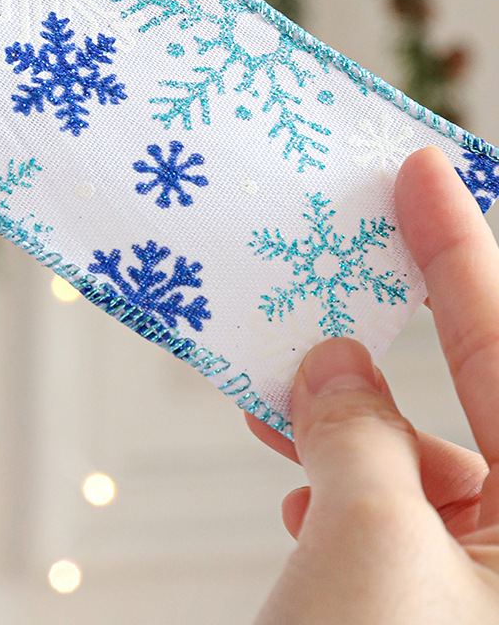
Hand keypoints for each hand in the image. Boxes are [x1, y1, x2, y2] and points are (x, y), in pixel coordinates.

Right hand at [247, 145, 498, 622]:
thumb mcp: (369, 540)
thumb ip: (357, 433)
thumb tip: (335, 368)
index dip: (461, 248)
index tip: (422, 168)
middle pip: (467, 410)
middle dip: (376, 360)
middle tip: (311, 301)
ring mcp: (488, 594)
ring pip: (420, 473)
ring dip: (341, 437)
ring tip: (271, 416)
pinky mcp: (440, 620)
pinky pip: (398, 526)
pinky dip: (340, 497)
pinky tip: (299, 508)